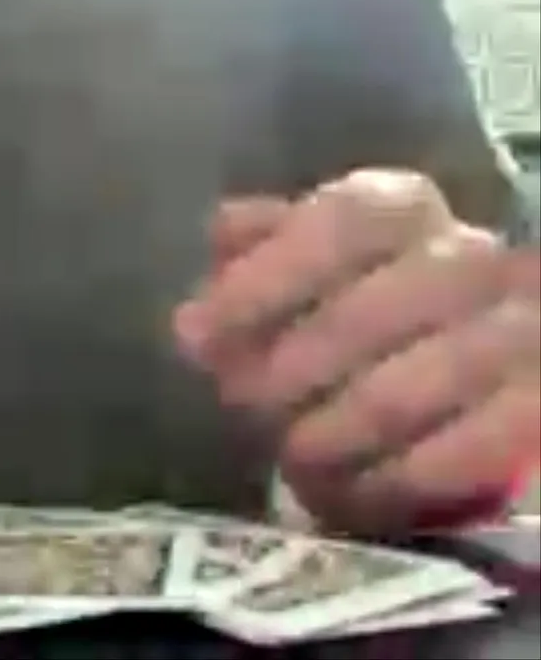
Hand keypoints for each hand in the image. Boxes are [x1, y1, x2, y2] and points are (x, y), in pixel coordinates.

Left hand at [176, 170, 538, 533]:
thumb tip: (221, 232)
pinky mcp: (538, 411)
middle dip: (282, 373)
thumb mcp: (306, 262)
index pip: (341, 224)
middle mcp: (470, 259)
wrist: (474, 364)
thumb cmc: (360, 304)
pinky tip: (346, 494)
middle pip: (361, 317)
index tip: (197, 333)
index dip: (264, 280)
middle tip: (241, 406)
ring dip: (326, 435)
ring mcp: (519, 333)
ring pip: (400, 395)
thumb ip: (262, 247)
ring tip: (291, 454)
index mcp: (401, 210)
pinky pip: (455, 458)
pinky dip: (384, 482)